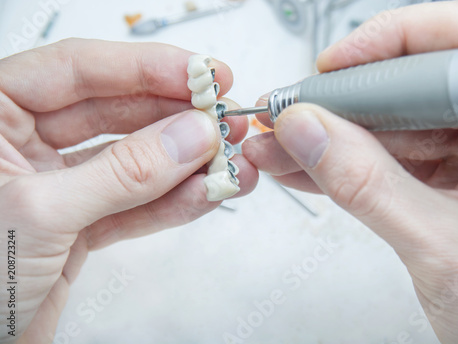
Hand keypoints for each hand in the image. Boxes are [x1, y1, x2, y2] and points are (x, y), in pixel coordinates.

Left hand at [0, 39, 256, 342]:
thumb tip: (188, 138)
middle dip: (175, 117)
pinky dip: (172, 204)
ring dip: (185, 165)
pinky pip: (133, 206)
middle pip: (114, 113)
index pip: (78, 71)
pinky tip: (207, 193)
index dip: (145, 68)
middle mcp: (22, 144)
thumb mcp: (41, 215)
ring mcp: (56, 186)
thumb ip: (122, 173)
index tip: (198, 74)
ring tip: (229, 160)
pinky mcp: (78, 225)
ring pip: (131, 163)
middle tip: (223, 116)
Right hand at [243, 1, 457, 342]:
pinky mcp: (454, 176)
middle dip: (342, 104)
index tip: (330, 68)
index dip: (389, 45)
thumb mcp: (443, 250)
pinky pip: (393, 156)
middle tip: (289, 115)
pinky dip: (347, 163)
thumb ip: (367, 186)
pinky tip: (306, 166)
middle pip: (415, 85)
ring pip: (394, 123)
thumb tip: (307, 131)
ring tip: (282, 148)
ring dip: (331, 138)